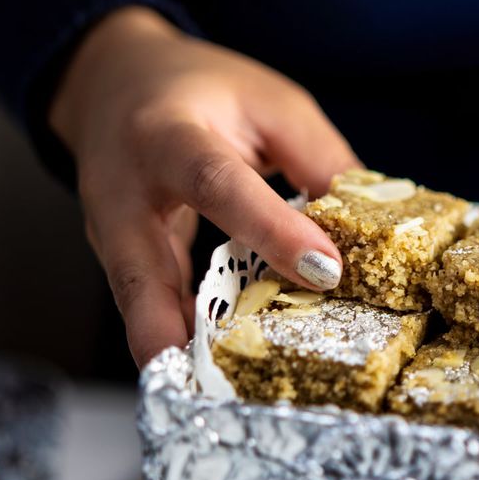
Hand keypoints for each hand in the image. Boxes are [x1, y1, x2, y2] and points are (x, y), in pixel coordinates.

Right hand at [50, 7, 358, 367]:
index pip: (218, 182)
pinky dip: (177, 337)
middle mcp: (125, 189)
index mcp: (170, 134)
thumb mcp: (269, 103)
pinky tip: (213, 370)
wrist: (112, 81)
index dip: (270, 228)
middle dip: (170, 326)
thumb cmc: (199, 89)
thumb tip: (368, 230)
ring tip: (220, 398)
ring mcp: (110, 232)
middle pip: (140, 267)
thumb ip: (317, 159)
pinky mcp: (116, 259)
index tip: (325, 268)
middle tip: (214, 379)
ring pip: (135, 300)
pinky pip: (147, 303)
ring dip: (173, 349)